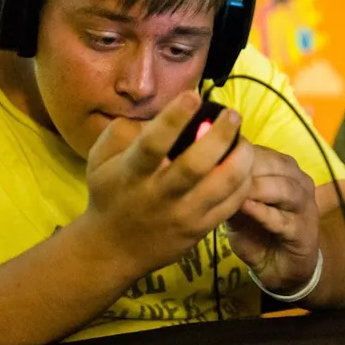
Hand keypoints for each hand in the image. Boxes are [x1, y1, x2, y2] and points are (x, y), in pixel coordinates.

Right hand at [84, 91, 253, 276]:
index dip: (175, 118)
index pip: (153, 144)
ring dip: (241, 158)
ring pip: (223, 186)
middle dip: (220, 135)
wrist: (113, 248)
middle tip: (233, 115)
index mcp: (132, 174)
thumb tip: (158, 114)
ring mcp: (183, 215)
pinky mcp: (200, 229)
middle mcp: (159, 195)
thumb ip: (123, 131)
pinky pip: (232, 204)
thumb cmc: (109, 193)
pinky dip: (243, 181)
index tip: (193, 96)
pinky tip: (244, 165)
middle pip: (196, 165)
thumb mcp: (101, 158)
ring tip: (243, 140)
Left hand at [227, 146, 319, 293]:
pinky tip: (245, 208)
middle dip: (248, 168)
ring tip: (234, 190)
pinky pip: (283, 219)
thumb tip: (207, 170)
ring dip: (257, 188)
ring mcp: (305, 207)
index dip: (239, 153)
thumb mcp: (238, 210)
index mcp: (285, 171)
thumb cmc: (258, 233)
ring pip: (284, 189)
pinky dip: (263, 212)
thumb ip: (230, 191)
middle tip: (222, 171)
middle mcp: (299, 183)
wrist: (280, 269)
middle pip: (276, 166)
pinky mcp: (304, 232)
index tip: (214, 157)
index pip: (264, 153)